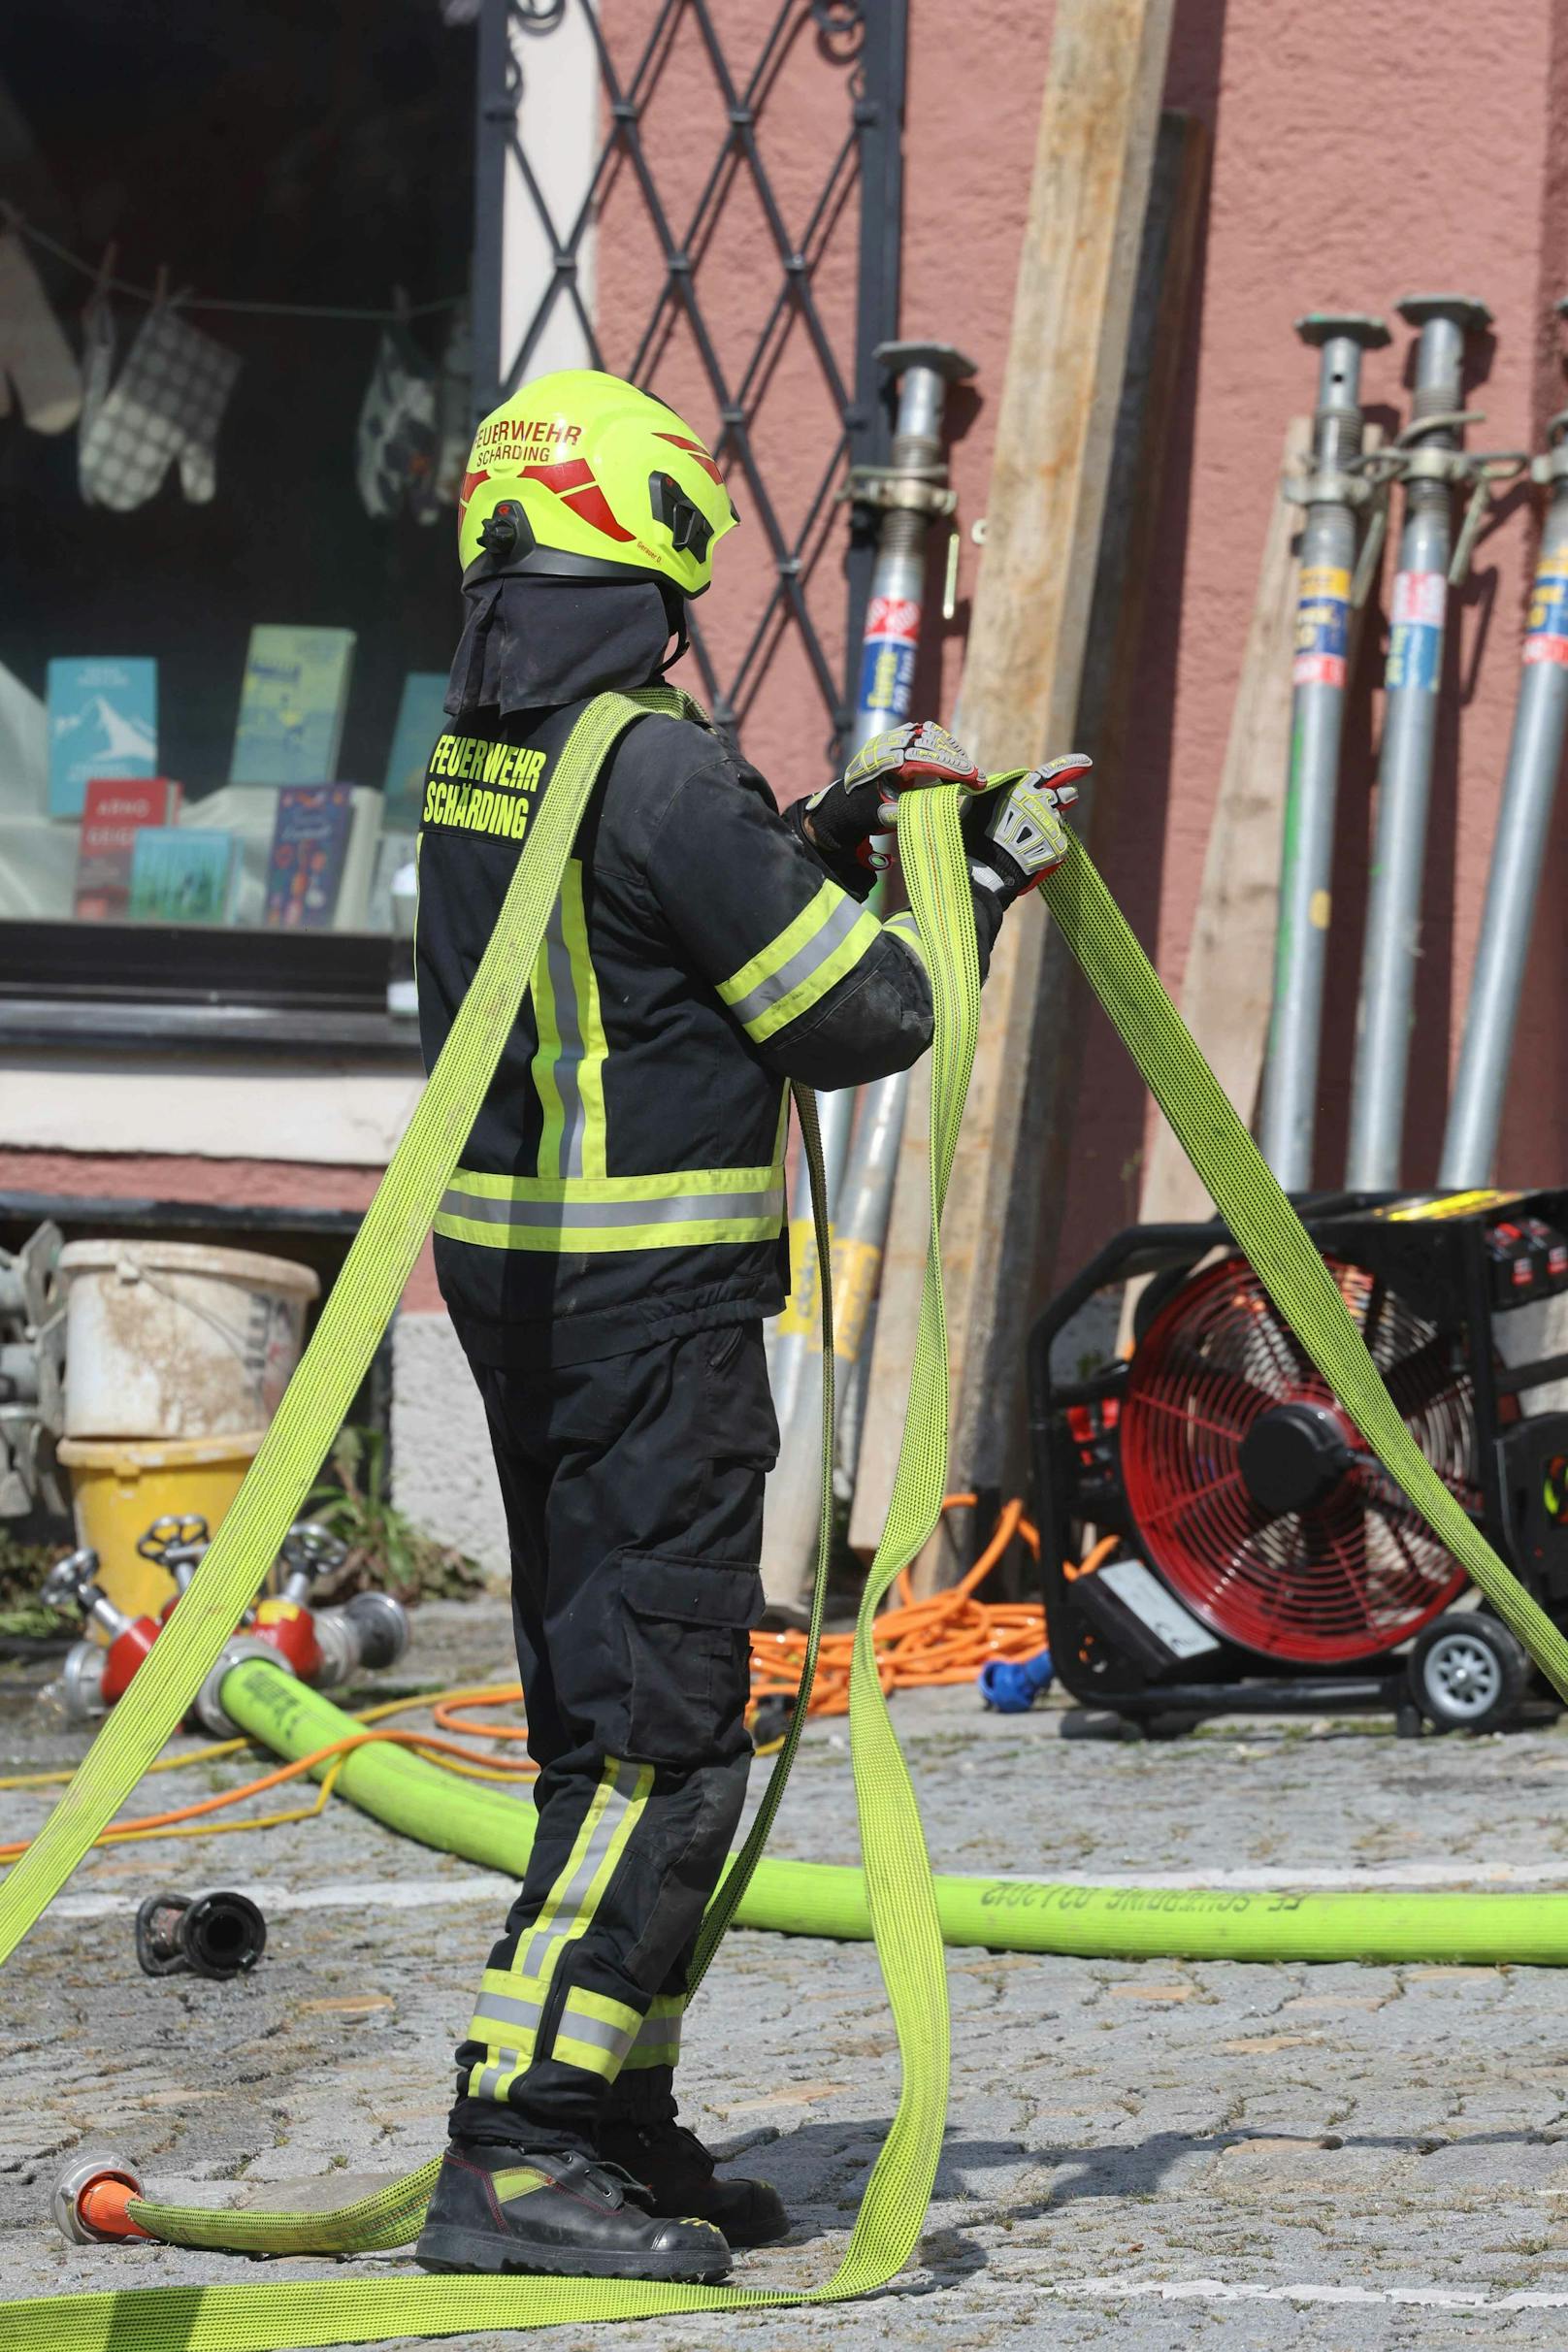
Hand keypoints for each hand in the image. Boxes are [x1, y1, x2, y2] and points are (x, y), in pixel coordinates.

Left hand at [802, 720, 984, 869]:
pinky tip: (953, 757)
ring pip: (929, 736)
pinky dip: (941, 743)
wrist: (845, 805)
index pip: (927, 762)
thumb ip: (913, 808)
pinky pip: (923, 732)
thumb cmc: (868, 813)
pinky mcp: (895, 737)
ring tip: (967, 770)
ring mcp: (891, 739)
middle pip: (932, 746)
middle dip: (958, 762)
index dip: (954, 771)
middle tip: (978, 778)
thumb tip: (949, 800)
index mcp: (885, 765)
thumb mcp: (889, 816)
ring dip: (951, 751)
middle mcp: (887, 746)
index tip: (976, 780)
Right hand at [966, 754, 1090, 899]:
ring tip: (1033, 837)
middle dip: (1067, 795)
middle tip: (1070, 796)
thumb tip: (1005, 782)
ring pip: (1059, 820)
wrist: (987, 869)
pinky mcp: (1058, 845)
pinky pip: (1058, 844)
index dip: (1071, 765)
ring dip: (1050, 825)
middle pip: (1065, 794)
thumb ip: (1000, 789)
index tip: (1088, 762)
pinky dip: (1048, 848)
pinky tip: (1033, 856)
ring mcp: (1052, 824)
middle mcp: (1042, 803)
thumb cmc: (978, 834)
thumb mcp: (981, 801)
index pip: (1051, 773)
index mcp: (1024, 789)